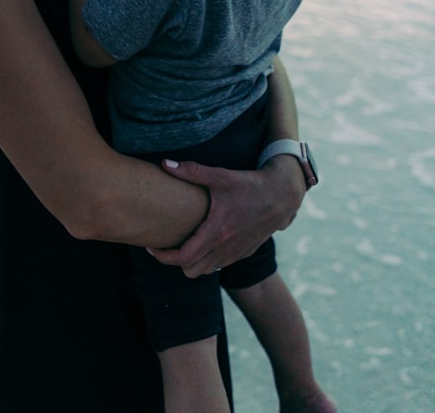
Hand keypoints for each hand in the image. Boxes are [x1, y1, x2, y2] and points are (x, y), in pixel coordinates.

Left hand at [147, 156, 304, 277]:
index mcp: (216, 232)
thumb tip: (164, 164)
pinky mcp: (244, 253)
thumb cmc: (249, 184)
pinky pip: (219, 265)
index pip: (183, 258)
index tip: (151, 247)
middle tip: (165, 245)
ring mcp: (236, 253)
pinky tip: (202, 242)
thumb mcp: (220, 176)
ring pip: (205, 271)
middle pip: (190, 271)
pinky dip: (207, 260)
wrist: (282, 195)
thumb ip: (191, 171)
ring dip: (192, 262)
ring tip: (182, 244)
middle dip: (174, 262)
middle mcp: (226, 248)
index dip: (163, 256)